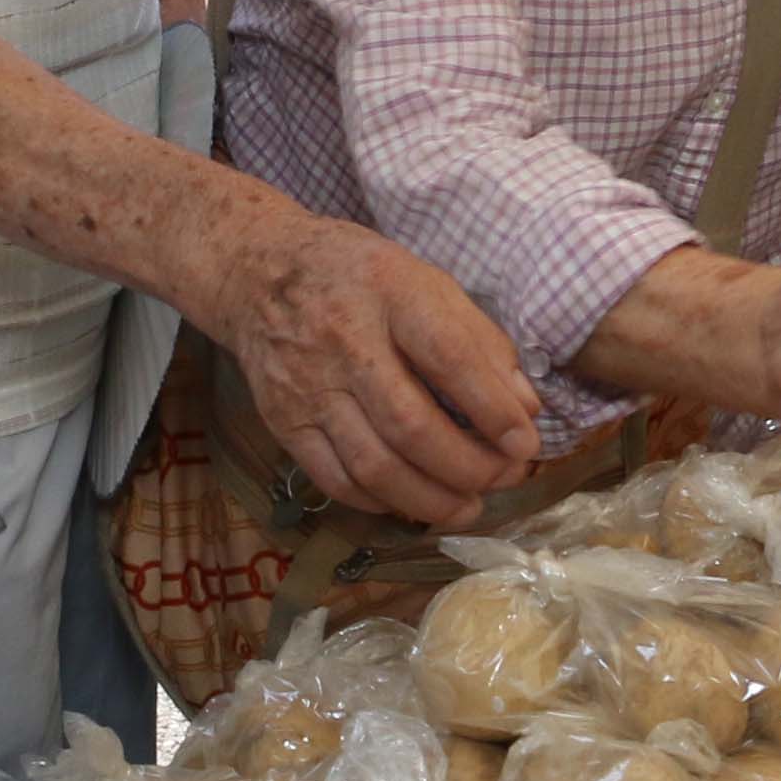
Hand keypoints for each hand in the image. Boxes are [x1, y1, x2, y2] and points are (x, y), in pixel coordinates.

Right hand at [217, 213, 545, 530]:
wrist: (256, 274)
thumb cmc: (357, 275)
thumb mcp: (425, 281)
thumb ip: (479, 340)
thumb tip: (525, 408)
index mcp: (388, 291)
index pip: (448, 357)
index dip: (493, 410)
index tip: (525, 444)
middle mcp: (343, 341)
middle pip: (410, 426)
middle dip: (468, 466)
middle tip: (503, 479)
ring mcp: (307, 388)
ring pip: (374, 465)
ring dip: (430, 499)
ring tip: (467, 507)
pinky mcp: (283, 423)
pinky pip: (336, 480)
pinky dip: (382, 502)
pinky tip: (412, 501)